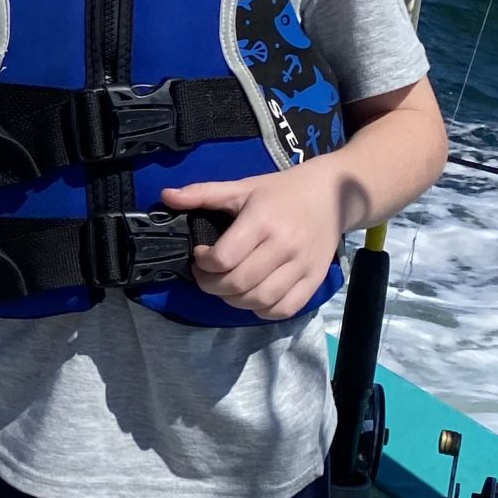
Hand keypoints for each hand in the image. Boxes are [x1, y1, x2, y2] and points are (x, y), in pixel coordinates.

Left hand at [160, 163, 344, 320]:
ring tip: (227, 285)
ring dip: (233, 300)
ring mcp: (302, 266)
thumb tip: (166, 196)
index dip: (203, 263)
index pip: (224, 258)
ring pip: (259, 301)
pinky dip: (262, 310)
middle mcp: (284, 246)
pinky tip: (253, 296)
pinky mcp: (315, 280)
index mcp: (263, 221)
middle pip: (238, 284)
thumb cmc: (281, 191)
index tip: (200, 255)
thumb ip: (202, 193)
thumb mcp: (242, 187)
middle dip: (211, 285)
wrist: (332, 194)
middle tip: (207, 275)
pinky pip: (284, 310)